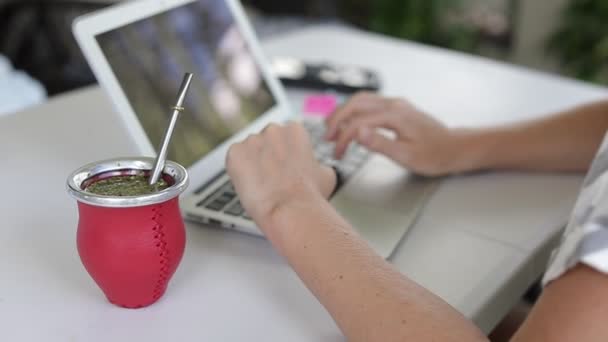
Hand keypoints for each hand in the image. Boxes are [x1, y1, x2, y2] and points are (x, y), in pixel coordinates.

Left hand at [226, 122, 336, 231]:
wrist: (290, 210)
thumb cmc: (309, 195)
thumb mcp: (326, 174)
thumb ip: (317, 163)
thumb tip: (316, 168)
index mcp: (294, 130)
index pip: (285, 137)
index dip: (285, 154)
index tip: (285, 167)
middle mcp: (272, 130)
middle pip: (265, 141)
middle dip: (267, 156)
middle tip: (273, 176)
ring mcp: (251, 140)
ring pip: (248, 151)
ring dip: (252, 164)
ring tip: (261, 184)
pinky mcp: (234, 153)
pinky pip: (234, 160)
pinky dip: (238, 171)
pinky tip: (250, 184)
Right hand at [325, 92, 463, 176]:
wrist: (455, 148)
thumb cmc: (434, 155)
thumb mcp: (406, 156)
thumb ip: (380, 143)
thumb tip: (357, 133)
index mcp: (395, 116)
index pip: (359, 122)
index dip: (344, 138)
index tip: (338, 153)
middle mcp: (394, 105)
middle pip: (355, 103)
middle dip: (337, 119)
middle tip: (327, 138)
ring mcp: (396, 104)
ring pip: (361, 100)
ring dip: (344, 112)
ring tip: (332, 129)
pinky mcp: (397, 108)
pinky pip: (369, 103)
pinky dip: (354, 111)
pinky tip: (350, 123)